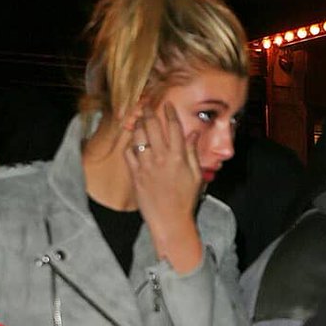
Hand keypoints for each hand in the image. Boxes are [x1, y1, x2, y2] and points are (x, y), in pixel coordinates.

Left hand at [124, 102, 204, 270]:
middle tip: (146, 104)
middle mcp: (162, 158)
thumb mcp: (196, 176)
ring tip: (139, 119)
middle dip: (149, 112)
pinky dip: (131, 144)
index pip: (174, 127)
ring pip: (139, 136)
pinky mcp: (136, 174)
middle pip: (153, 126)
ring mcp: (146, 165)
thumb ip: (192, 152)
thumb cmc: (185, 200)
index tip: (166, 105)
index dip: (169, 113)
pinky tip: (133, 141)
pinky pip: (129, 152)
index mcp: (179, 157)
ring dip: (138, 124)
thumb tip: (193, 134)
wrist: (170, 221)